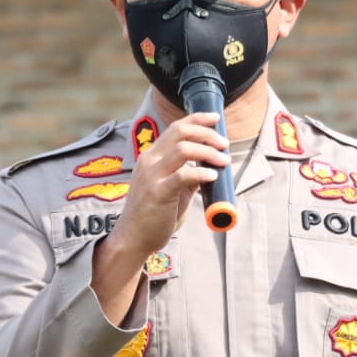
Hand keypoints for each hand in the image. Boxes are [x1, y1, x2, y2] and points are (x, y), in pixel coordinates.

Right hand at [90, 112, 225, 324]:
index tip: (215, 118)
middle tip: (224, 144)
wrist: (133, 239)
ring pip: (184, 149)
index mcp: (151, 157)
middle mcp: (149, 161)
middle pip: (181, 132)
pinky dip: (202, 172)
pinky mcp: (158, 193)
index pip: (176, 128)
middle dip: (207, 133)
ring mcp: (152, 176)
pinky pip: (183, 176)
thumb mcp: (169, 188)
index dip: (197, 119)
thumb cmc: (152, 215)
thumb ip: (185, 175)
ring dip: (208, 151)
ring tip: (223, 160)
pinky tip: (213, 176)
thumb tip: (208, 167)